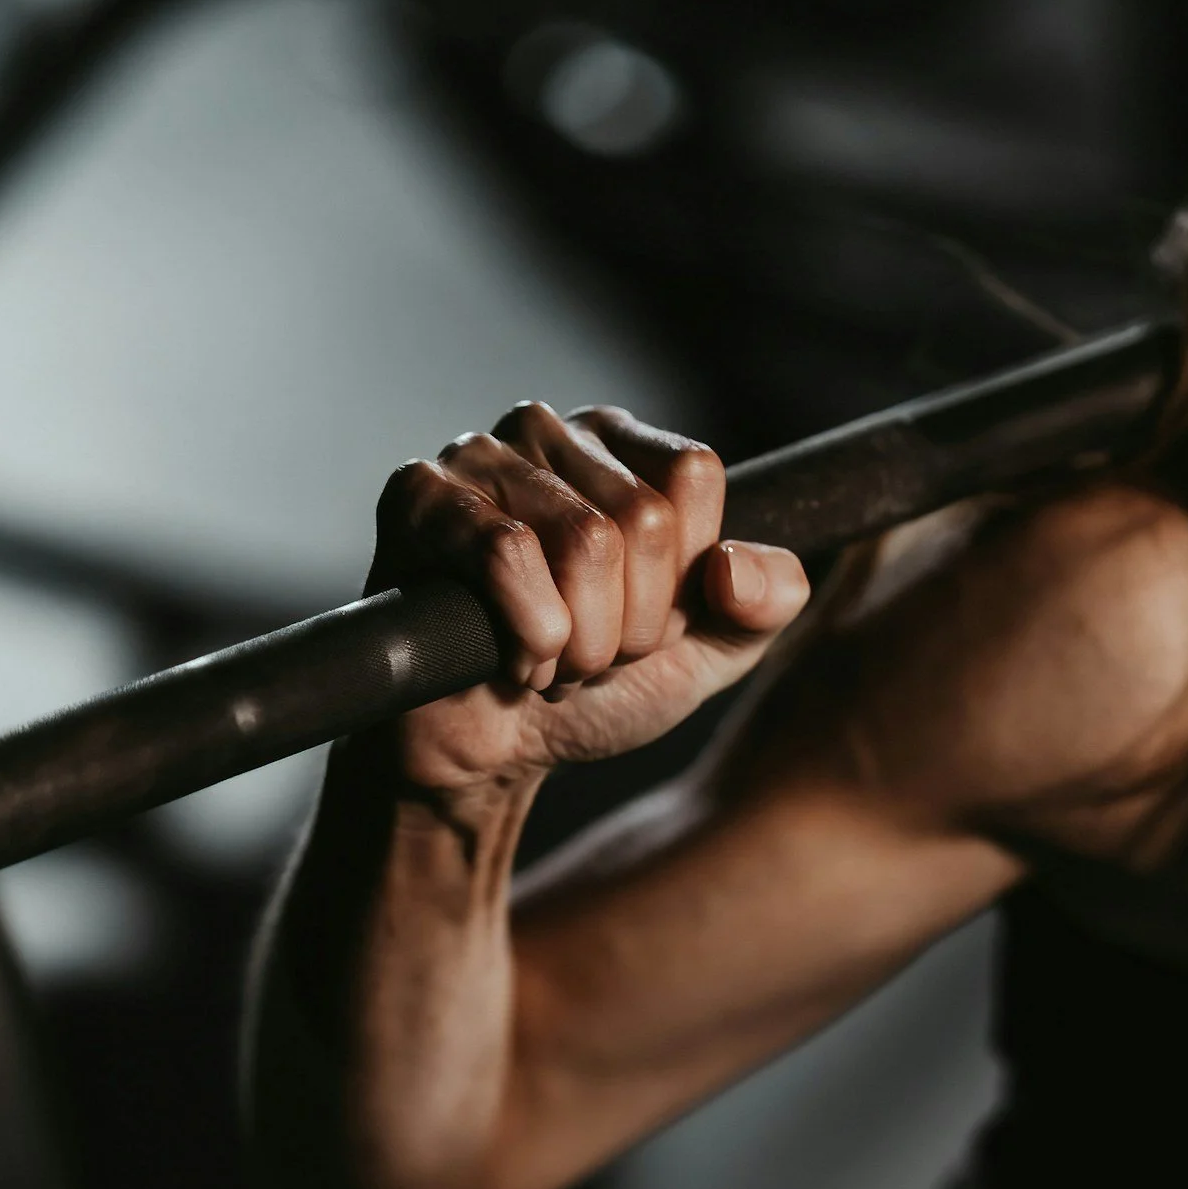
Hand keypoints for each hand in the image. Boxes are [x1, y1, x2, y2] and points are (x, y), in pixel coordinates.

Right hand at [367, 401, 809, 789]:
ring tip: (545, 657)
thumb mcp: (707, 653)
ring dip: (575, 642)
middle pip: (641, 518)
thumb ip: (766, 605)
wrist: (492, 756)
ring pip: (581, 540)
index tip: (638, 623)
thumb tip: (736, 567)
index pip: (692, 478)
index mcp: (624, 448)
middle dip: (625, 626)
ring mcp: (479, 456)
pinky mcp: (421, 496)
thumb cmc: (593, 691)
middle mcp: (552, 432)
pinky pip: (504, 553)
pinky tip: (505, 656)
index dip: (676, 581)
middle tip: (583, 653)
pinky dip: (524, 633)